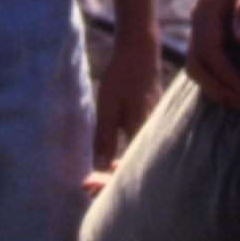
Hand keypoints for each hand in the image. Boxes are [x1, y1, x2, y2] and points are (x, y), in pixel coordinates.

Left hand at [89, 27, 161, 185]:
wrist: (141, 51)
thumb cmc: (123, 77)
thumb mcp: (108, 107)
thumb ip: (104, 138)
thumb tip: (98, 168)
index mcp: (141, 131)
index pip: (127, 168)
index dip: (108, 182)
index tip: (89, 189)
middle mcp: (151, 132)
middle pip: (133, 165)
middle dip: (110, 180)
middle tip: (87, 188)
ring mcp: (152, 125)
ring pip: (136, 155)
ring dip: (116, 169)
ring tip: (95, 178)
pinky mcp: (150, 119)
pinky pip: (138, 145)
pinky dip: (123, 155)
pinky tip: (111, 160)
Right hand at [185, 0, 239, 110]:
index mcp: (208, 5)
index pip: (208, 51)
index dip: (224, 76)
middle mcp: (202, 13)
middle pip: (197, 61)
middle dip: (217, 86)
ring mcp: (207, 19)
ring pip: (200, 61)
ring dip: (216, 84)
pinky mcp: (217, 23)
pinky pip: (209, 55)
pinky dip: (219, 74)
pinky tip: (238, 84)